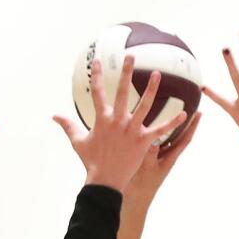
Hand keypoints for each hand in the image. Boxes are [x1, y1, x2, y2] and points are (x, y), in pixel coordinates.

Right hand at [55, 56, 188, 192]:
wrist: (105, 181)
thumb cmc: (92, 162)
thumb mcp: (78, 142)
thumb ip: (68, 126)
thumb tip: (54, 116)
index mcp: (102, 119)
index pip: (98, 92)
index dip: (97, 76)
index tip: (98, 61)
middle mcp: (117, 121)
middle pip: (123, 92)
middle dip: (127, 72)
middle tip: (131, 57)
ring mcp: (131, 130)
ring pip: (144, 105)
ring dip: (152, 89)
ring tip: (158, 74)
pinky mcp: (143, 141)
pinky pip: (161, 130)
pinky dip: (172, 123)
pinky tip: (185, 114)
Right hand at [122, 112, 200, 214]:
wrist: (134, 198)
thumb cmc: (142, 185)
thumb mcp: (146, 167)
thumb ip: (150, 153)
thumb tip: (155, 138)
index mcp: (170, 158)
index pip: (185, 139)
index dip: (193, 127)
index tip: (200, 113)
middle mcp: (166, 155)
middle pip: (179, 134)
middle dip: (184, 121)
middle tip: (188, 105)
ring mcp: (157, 155)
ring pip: (166, 136)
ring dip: (169, 123)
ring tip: (169, 107)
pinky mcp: (148, 156)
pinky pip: (154, 138)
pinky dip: (155, 129)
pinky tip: (149, 120)